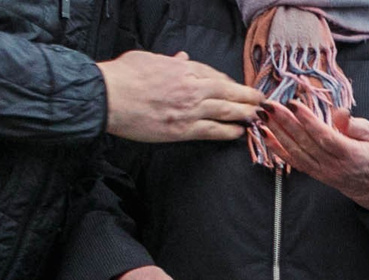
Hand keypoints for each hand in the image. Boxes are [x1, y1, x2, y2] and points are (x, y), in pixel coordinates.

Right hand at [99, 50, 261, 142]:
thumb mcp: (147, 59)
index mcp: (181, 69)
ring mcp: (189, 109)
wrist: (107, 96)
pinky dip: (229, 132)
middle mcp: (190, 88)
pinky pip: (213, 131)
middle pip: (227, 91)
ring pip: (225, 111)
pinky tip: (240, 132)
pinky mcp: (183, 129)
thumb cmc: (122, 76)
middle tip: (261, 100)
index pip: (213, 74)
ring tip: (257, 116)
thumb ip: (168, 60)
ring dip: (244, 113)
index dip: (228, 82)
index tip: (237, 86)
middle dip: (247, 95)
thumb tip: (181, 57)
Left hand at [259, 96, 368, 212]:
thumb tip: (340, 113)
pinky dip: (277, 149)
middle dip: (285, 122)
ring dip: (277, 132)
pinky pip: (293, 162)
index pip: (325, 137)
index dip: (307, 120)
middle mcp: (333, 166)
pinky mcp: (315, 174)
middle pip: (305, 142)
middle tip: (270, 104)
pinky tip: (265, 135)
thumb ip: (355, 125)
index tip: (293, 103)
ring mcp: (322, 171)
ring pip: (296, 151)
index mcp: (350, 155)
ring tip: (263, 115)